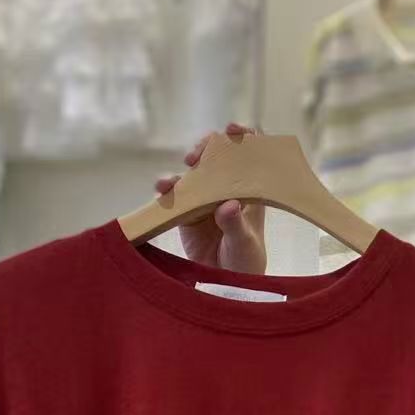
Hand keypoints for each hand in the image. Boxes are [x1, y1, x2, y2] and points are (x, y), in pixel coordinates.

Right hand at [153, 123, 266, 274]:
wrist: (227, 284)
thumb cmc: (246, 260)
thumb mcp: (244, 244)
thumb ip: (235, 224)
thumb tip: (227, 205)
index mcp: (250, 190)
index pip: (250, 155)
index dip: (243, 137)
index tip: (232, 130)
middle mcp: (228, 188)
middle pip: (218, 155)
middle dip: (206, 148)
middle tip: (196, 155)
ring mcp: (206, 197)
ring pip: (194, 172)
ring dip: (183, 169)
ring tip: (175, 179)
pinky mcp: (187, 210)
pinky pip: (175, 194)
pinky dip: (167, 189)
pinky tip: (163, 190)